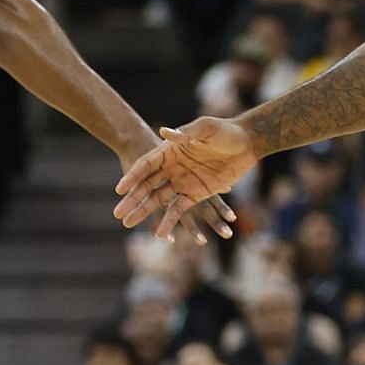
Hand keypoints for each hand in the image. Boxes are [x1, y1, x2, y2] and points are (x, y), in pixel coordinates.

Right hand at [115, 118, 260, 238]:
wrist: (247, 143)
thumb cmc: (225, 131)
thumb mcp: (205, 128)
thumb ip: (186, 133)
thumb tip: (165, 132)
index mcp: (170, 151)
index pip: (146, 165)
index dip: (132, 177)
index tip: (120, 189)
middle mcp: (172, 168)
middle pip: (146, 186)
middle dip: (132, 200)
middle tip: (118, 214)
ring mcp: (182, 183)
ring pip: (158, 200)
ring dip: (143, 212)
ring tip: (128, 224)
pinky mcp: (195, 195)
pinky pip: (180, 210)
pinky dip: (170, 222)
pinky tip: (161, 235)